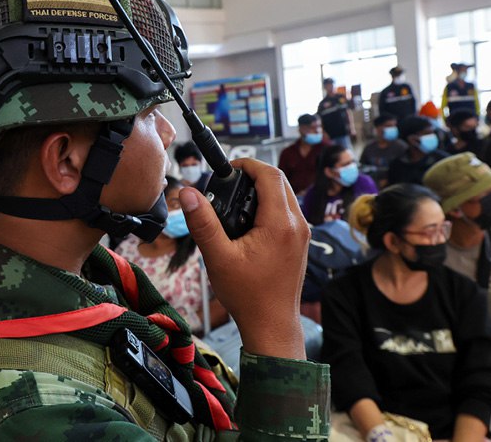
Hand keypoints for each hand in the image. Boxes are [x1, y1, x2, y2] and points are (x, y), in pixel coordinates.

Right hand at [179, 158, 309, 358]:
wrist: (272, 326)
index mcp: (280, 224)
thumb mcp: (218, 258)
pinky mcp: (299, 243)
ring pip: (285, 196)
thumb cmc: (248, 296)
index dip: (248, 165)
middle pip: (280, 181)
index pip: (270, 175)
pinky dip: (270, 205)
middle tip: (228, 182)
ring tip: (235, 199)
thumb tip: (188, 193)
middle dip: (254, 175)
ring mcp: (302, 235)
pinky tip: (248, 220)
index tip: (228, 168)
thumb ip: (203, 223)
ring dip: (263, 189)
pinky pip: (287, 212)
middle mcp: (297, 225)